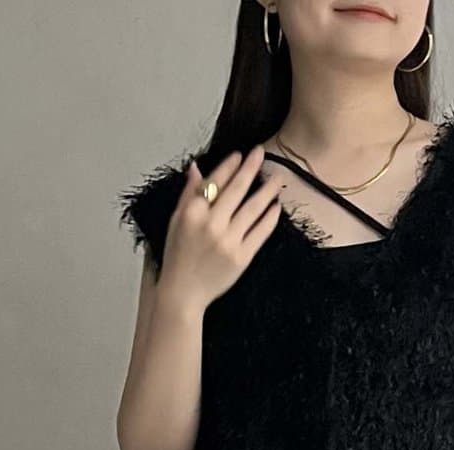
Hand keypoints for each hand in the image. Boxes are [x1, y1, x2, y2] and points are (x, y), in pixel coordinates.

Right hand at [158, 146, 281, 314]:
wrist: (184, 292)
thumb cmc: (178, 256)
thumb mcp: (176, 221)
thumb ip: (188, 193)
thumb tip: (196, 168)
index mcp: (193, 212)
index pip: (215, 181)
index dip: (230, 166)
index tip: (240, 154)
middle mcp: (212, 224)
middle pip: (237, 190)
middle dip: (251, 168)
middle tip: (262, 153)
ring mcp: (228, 241)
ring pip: (253, 209)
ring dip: (267, 191)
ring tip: (278, 178)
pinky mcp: (242, 257)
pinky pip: (260, 232)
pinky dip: (270, 218)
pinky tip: (276, 206)